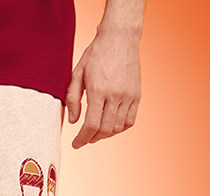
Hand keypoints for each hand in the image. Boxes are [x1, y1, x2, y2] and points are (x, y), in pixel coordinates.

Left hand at [65, 26, 141, 148]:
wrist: (119, 37)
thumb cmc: (96, 55)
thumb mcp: (77, 73)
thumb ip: (72, 99)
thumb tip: (73, 121)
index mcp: (98, 90)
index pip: (91, 125)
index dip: (82, 139)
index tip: (76, 144)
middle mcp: (115, 95)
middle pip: (104, 130)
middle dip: (92, 139)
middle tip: (85, 139)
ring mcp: (128, 95)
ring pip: (117, 128)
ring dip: (105, 135)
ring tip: (97, 132)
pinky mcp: (137, 95)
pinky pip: (130, 121)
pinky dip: (120, 129)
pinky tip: (111, 126)